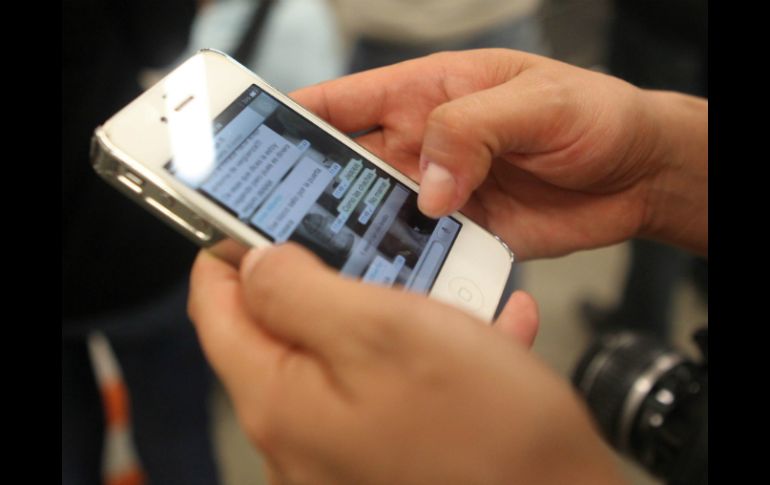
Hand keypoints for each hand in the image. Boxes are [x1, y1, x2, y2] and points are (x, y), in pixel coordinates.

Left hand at [189, 244, 624, 483]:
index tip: (253, 218)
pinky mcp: (387, 458)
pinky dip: (423, 353)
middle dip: (319, 277)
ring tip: (431, 280)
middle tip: (357, 238)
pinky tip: (474, 333)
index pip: (216, 311)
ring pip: (343, 356)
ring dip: (384, 311)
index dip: (228, 254)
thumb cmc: (486, 432)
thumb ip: (300, 291)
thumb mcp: (384, 330)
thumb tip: (253, 263)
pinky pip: (390, 389)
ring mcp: (341, 454)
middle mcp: (299, 438)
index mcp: (280, 402)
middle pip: (281, 333)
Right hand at [291, 49, 706, 258]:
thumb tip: (429, 184)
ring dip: (353, 237)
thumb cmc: (593, 113)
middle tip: (275, 223)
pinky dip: (400, 268)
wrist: (638, 173)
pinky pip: (418, 252)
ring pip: (375, 216)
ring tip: (325, 262)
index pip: (338, 102)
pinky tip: (386, 284)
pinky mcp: (462, 235)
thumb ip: (474, 129)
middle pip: (343, 168)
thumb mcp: (536, 102)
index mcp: (425, 96)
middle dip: (307, 192)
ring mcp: (439, 195)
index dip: (289, 119)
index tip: (246, 141)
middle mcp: (421, 147)